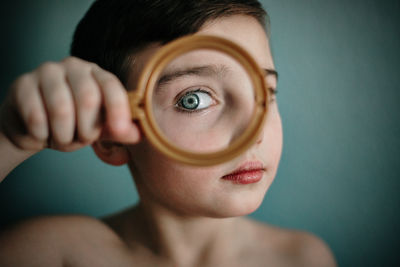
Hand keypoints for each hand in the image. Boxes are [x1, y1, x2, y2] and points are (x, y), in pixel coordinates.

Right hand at [0, 56, 139, 151]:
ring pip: (61, 109)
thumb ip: (118, 130)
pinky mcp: (23, 84)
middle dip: (87, 130)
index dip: (118, 109)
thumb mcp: (99, 128)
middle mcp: (74, 66)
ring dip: (64, 135)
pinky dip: (42, 135)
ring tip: (62, 138)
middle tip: (82, 139)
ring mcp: (47, 72)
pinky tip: (42, 134)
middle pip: (88, 98)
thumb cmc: (72, 124)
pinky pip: (36, 116)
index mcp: (98, 74)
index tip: (119, 130)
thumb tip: (139, 134)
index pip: (111, 86)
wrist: (34, 127)